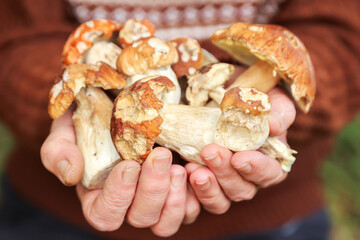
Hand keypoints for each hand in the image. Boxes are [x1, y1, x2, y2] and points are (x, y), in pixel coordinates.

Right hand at [40, 110, 199, 236]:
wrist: (122, 104)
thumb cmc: (91, 120)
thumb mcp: (66, 130)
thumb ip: (58, 152)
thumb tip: (70, 175)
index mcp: (99, 197)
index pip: (105, 214)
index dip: (117, 196)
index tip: (129, 164)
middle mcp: (129, 205)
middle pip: (142, 218)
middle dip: (153, 189)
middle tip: (161, 155)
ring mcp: (157, 200)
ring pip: (168, 222)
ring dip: (176, 197)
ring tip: (181, 166)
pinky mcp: (181, 191)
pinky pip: (194, 207)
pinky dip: (200, 193)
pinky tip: (198, 167)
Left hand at [186, 88, 295, 213]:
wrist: (228, 104)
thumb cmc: (255, 104)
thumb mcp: (273, 102)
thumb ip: (279, 113)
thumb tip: (275, 126)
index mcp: (271, 163)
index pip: (270, 173)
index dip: (256, 169)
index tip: (239, 158)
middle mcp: (250, 179)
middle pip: (243, 189)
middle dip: (225, 173)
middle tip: (210, 152)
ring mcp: (227, 184)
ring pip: (222, 199)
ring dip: (208, 187)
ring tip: (194, 169)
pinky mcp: (207, 184)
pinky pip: (202, 197)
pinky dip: (194, 189)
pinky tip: (186, 169)